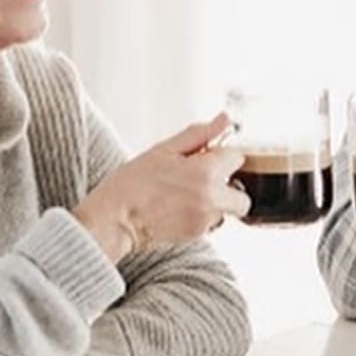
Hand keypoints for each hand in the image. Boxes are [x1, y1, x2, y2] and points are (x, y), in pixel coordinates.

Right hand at [74, 112, 249, 261]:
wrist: (114, 220)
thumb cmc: (132, 184)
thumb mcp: (164, 150)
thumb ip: (199, 135)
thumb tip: (224, 120)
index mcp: (206, 173)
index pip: (236, 158)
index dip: (219, 154)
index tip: (203, 155)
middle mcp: (211, 199)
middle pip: (242, 195)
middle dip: (227, 185)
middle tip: (201, 178)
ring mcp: (206, 220)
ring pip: (226, 209)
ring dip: (213, 200)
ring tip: (183, 194)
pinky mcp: (197, 235)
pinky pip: (210, 221)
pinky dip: (200, 213)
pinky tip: (176, 207)